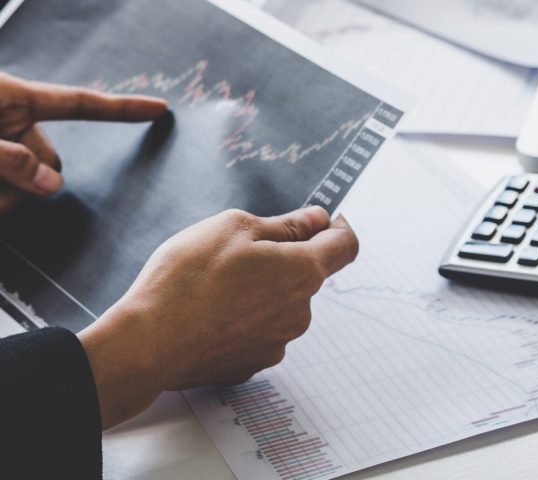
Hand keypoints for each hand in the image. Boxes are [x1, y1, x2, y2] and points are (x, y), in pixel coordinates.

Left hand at [0, 72, 166, 213]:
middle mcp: (10, 120)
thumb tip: (53, 184)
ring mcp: (0, 146)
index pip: (79, 103)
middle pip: (48, 159)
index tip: (160, 108)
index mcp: (14, 97)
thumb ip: (14, 160)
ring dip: (6, 198)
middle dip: (27, 179)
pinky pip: (8, 197)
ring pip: (27, 185)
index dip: (122, 107)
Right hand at [78, 206, 357, 428]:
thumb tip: (318, 219)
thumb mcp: (236, 227)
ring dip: (263, 287)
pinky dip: (244, 316)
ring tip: (217, 282)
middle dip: (286, 257)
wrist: (146, 343)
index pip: (346, 246)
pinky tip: (210, 311)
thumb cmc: (189, 277)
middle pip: (308, 274)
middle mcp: (299, 312)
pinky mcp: (252, 363)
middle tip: (242, 248)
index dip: (338, 226)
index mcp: (302, 272)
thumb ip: (286, 224)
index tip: (323, 220)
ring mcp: (276, 342)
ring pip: (281, 302)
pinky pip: (259, 329)